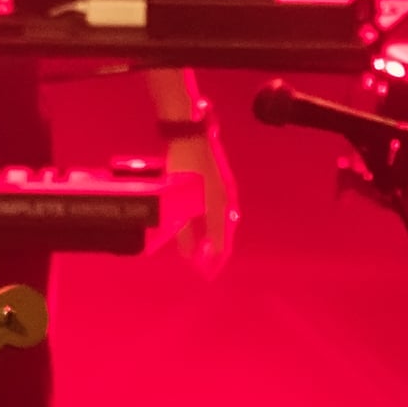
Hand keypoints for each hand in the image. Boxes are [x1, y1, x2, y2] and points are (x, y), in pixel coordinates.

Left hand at [168, 131, 237, 278]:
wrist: (190, 132)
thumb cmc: (183, 164)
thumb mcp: (179, 200)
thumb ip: (183, 227)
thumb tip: (186, 253)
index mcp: (220, 208)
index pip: (221, 243)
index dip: (214, 261)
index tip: (207, 274)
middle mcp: (228, 201)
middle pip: (225, 233)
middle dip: (215, 250)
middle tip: (205, 264)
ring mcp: (226, 190)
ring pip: (224, 222)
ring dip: (215, 236)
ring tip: (205, 247)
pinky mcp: (220, 182)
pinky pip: (222, 210)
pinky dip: (214, 222)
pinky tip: (206, 223)